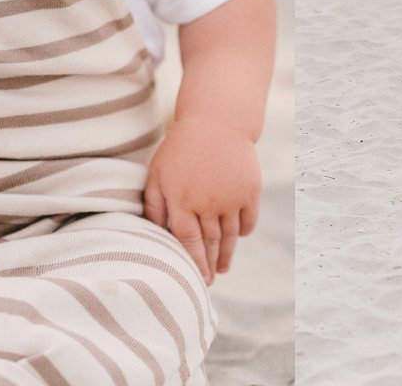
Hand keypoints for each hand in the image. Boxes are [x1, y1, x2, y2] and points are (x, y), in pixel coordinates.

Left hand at [143, 119, 260, 285]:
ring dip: (226, 255)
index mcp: (182, 200)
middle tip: (208, 282)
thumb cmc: (181, 149)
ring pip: (230, 237)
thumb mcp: (158, 173)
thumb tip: (150, 236)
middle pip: (209, 244)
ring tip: (222, 268)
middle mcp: (208, 202)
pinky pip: (248, 222)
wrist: (217, 119)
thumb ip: (153, 206)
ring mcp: (232, 197)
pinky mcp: (251, 190)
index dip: (192, 264)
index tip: (195, 281)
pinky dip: (243, 232)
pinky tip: (237, 238)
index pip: (187, 243)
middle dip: (208, 266)